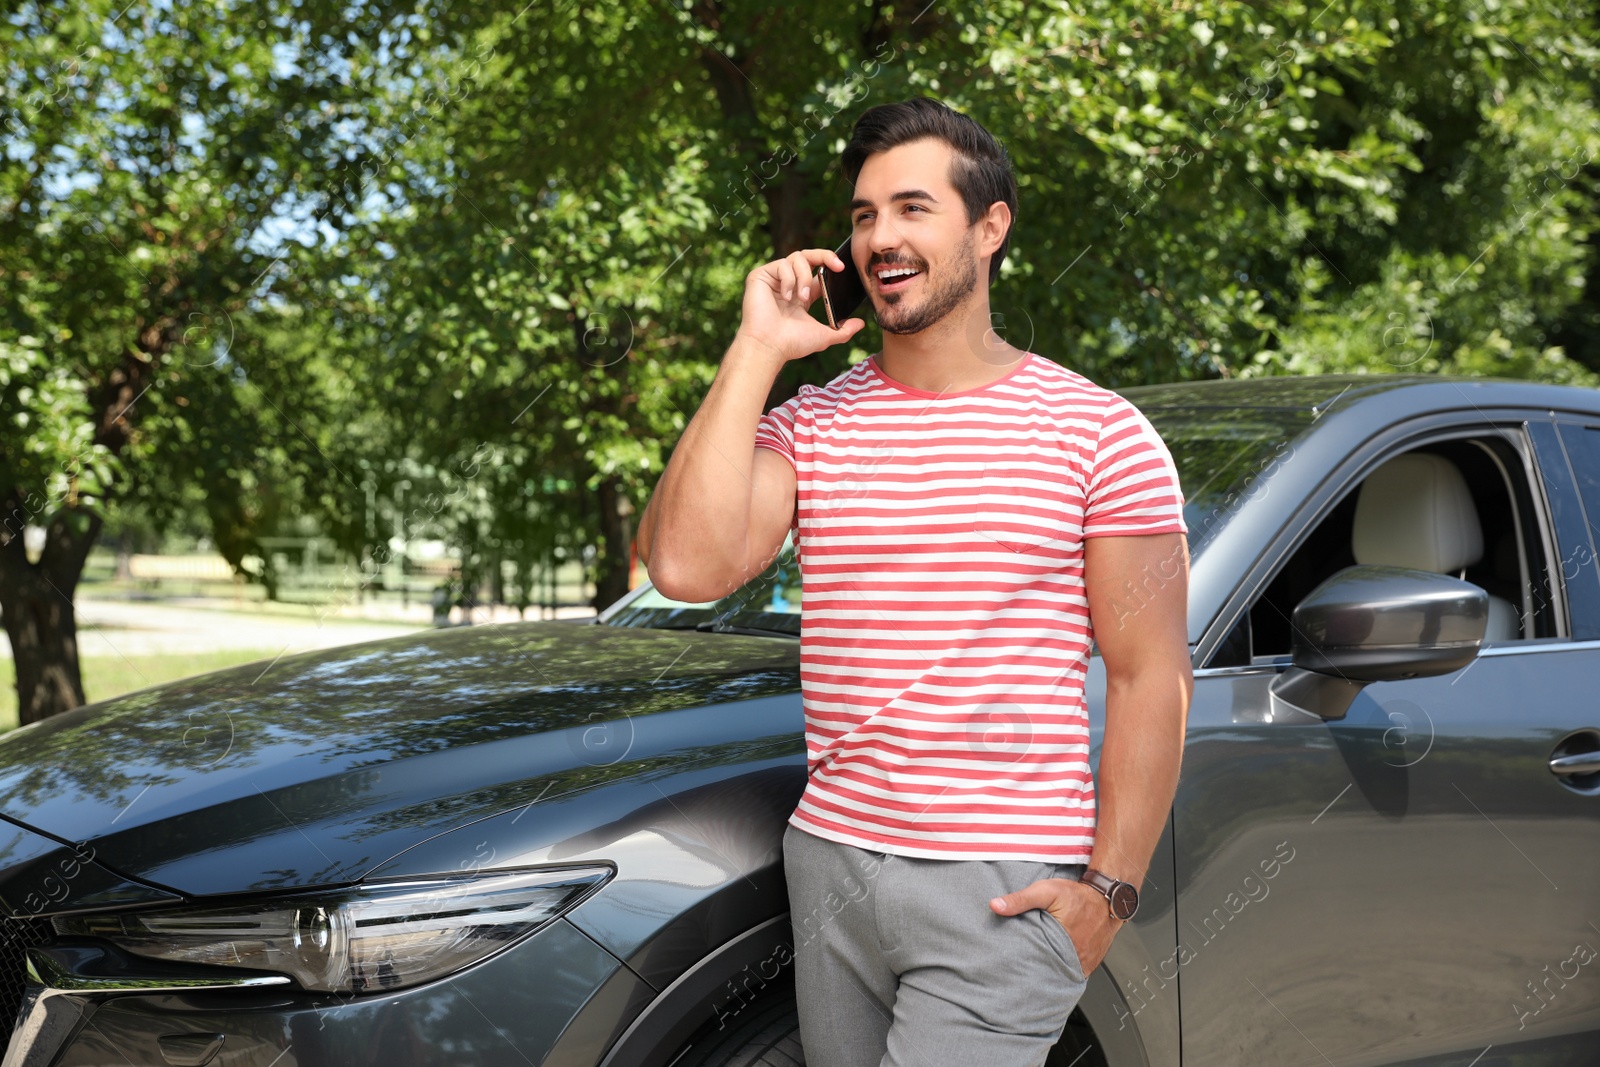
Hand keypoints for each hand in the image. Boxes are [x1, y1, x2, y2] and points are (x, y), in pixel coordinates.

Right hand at [737, 247, 864, 363]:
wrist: (769, 346)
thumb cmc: (791, 344)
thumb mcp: (824, 336)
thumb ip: (844, 331)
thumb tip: (862, 324)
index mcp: (801, 294)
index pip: (817, 270)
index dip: (829, 263)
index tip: (842, 268)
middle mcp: (787, 283)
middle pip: (807, 255)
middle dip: (824, 256)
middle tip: (837, 265)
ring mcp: (773, 279)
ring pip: (796, 258)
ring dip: (803, 277)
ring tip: (801, 298)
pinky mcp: (760, 276)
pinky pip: (781, 265)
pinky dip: (788, 280)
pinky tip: (785, 298)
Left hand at [990, 876, 1121, 974]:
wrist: (1107, 898)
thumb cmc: (1078, 895)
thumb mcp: (1045, 891)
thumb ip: (1020, 899)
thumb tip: (995, 905)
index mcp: (1061, 942)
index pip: (1036, 962)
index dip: (1023, 966)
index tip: (1011, 968)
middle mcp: (1075, 956)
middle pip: (1049, 972)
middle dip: (1036, 972)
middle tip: (1020, 973)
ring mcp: (1084, 963)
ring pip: (1062, 974)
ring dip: (1050, 973)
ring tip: (1035, 971)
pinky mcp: (1090, 964)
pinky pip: (1073, 973)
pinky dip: (1063, 971)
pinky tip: (1053, 967)